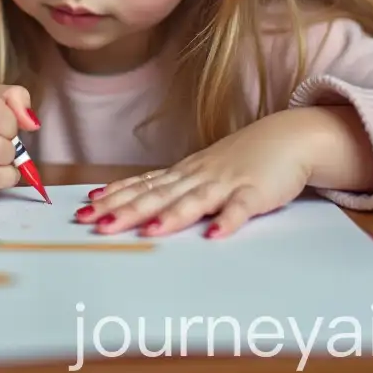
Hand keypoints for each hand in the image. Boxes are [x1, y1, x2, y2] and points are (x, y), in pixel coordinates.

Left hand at [76, 106, 372, 238]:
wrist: (287, 136)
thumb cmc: (242, 158)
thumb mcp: (203, 172)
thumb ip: (174, 188)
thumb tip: (139, 203)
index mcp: (184, 173)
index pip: (142, 185)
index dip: (114, 198)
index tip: (85, 208)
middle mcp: (198, 176)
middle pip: (158, 194)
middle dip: (126, 210)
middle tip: (96, 222)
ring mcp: (227, 183)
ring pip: (193, 201)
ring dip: (170, 216)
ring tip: (148, 230)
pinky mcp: (256, 192)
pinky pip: (240, 208)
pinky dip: (228, 222)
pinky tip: (215, 236)